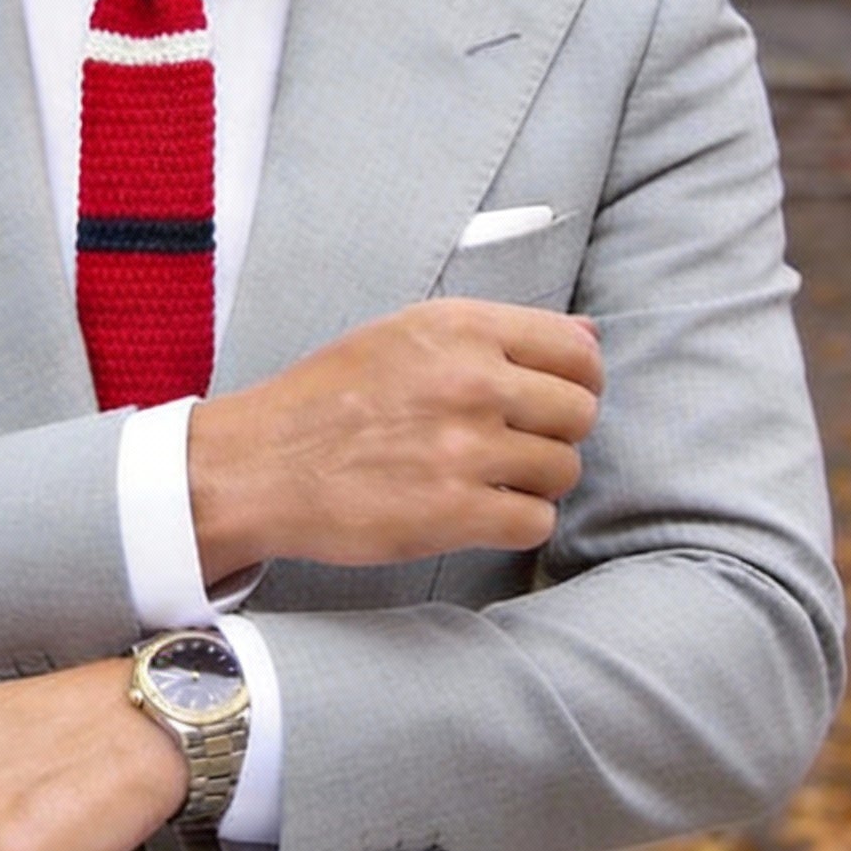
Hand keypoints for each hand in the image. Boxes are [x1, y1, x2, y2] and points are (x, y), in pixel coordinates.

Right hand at [188, 298, 602, 582]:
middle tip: (512, 445)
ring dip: (535, 482)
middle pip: (580, 412)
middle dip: (555, 433)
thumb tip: (591, 335)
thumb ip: (497, 334)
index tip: (551, 399)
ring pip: (563, 469)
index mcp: (460, 327)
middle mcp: (470, 380)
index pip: (579, 350)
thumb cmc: (328, 398)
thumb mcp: (405, 335)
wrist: (260, 465)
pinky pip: (536, 522)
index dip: (578, 380)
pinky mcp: (455, 512)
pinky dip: (515, 523)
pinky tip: (476, 512)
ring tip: (486, 479)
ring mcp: (465, 447)